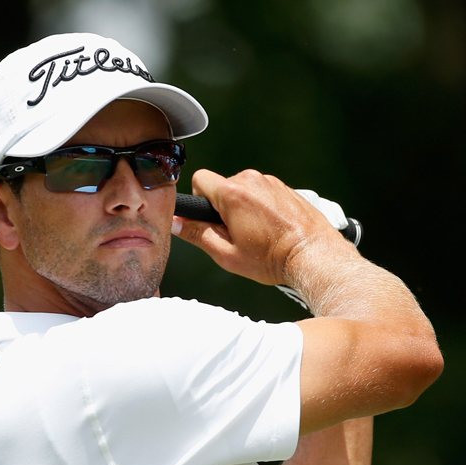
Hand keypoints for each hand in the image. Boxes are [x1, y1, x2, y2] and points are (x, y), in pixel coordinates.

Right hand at [171, 169, 348, 286]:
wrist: (314, 255)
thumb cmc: (272, 258)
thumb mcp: (226, 254)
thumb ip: (196, 235)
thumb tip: (177, 223)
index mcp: (233, 194)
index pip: (200, 179)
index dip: (199, 201)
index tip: (209, 220)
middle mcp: (252, 181)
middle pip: (221, 186)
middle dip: (221, 208)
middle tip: (234, 235)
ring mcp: (271, 182)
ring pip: (241, 190)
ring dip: (241, 209)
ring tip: (255, 234)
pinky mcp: (284, 187)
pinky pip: (260, 193)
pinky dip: (259, 208)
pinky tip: (269, 229)